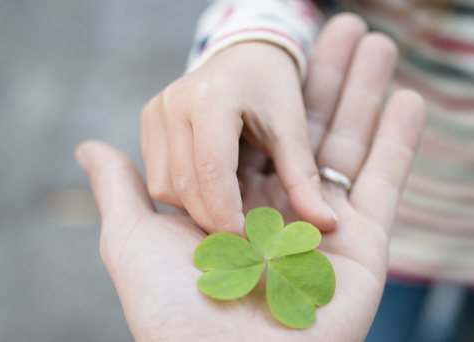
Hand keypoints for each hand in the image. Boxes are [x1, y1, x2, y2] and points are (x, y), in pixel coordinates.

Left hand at [77, 14, 424, 340]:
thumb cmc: (177, 311)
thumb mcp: (137, 240)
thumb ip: (125, 189)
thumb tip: (90, 147)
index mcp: (238, 204)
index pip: (264, 132)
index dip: (280, 88)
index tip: (289, 47)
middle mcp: (285, 211)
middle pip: (314, 130)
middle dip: (330, 80)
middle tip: (346, 30)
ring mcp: (330, 227)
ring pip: (352, 147)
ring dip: (367, 95)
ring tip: (378, 44)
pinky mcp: (367, 244)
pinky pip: (385, 184)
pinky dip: (400, 142)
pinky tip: (409, 98)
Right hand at [140, 36, 339, 234]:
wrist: (245, 56)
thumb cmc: (273, 91)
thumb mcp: (292, 130)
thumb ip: (303, 179)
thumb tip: (326, 225)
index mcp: (211, 99)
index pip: (212, 170)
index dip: (227, 213)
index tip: (249, 240)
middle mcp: (173, 103)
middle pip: (184, 184)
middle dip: (213, 218)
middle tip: (244, 238)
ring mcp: (155, 112)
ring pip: (165, 186)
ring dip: (196, 209)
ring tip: (231, 207)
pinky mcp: (147, 123)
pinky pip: (159, 178)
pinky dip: (184, 195)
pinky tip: (213, 191)